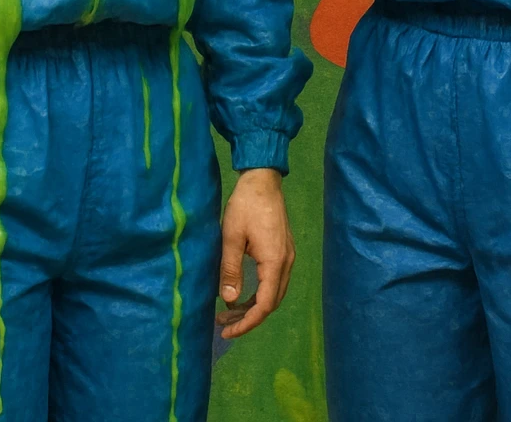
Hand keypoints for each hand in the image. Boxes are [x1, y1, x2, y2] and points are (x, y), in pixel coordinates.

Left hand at [216, 169, 294, 338]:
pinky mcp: (283, 250)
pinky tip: (243, 292)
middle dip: (248, 318)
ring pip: (274, 293)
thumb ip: (230, 269)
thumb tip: (229, 300)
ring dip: (253, 306)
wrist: (262, 179)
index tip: (226, 331)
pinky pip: (274, 281)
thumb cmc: (245, 205)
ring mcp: (287, 256)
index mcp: (274, 262)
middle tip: (223, 323)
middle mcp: (286, 263)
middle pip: (271, 302)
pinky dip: (259, 293)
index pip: (264, 305)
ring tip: (229, 312)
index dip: (246, 323)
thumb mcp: (231, 236)